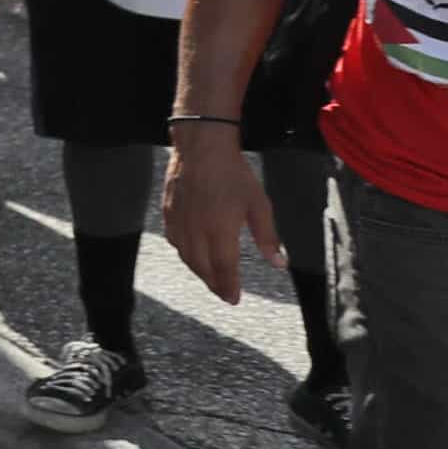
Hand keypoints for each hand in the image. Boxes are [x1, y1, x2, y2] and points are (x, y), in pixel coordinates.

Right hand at [162, 128, 280, 302]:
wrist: (201, 149)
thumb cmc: (233, 174)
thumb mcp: (259, 204)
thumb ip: (267, 236)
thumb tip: (278, 262)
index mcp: (220, 230)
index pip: (223, 267)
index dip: (228, 286)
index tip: (234, 299)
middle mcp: (196, 230)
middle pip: (202, 267)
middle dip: (214, 284)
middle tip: (224, 294)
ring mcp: (179, 222)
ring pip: (186, 257)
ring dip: (199, 271)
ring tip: (210, 278)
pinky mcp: (169, 213)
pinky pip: (175, 241)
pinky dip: (184, 254)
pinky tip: (191, 253)